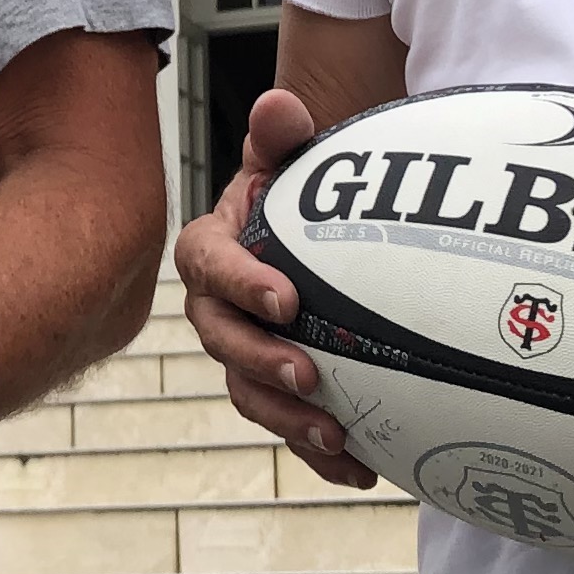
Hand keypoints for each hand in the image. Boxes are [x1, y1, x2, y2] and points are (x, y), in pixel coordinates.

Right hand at [175, 86, 376, 491]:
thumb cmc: (298, 187)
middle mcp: (218, 309)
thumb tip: (281, 104)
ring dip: (287, 419)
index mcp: (212, 250)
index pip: (210, 266)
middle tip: (309, 375)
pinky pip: (288, 425)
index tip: (286, 298)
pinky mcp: (276, 387)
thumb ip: (282, 134)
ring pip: (249, 394)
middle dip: (261, 364)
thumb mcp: (290, 155)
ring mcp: (244, 353)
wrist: (316, 227)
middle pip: (223, 343)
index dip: (242, 285)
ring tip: (335, 435)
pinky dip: (320, 452)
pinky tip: (363, 468)